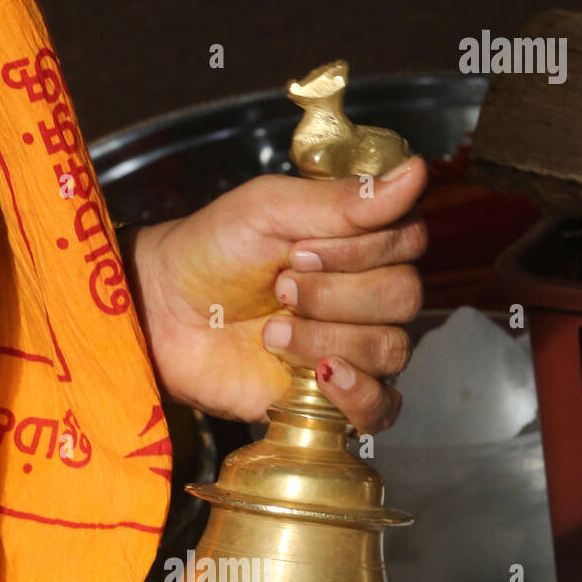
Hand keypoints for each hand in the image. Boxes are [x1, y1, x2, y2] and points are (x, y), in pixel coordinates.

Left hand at [123, 159, 427, 429]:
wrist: (164, 314)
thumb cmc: (212, 251)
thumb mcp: (270, 208)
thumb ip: (343, 201)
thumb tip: (417, 173)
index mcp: (362, 243)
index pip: (408, 242)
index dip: (360, 250)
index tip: (297, 249)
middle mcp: (368, 295)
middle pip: (403, 297)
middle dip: (337, 294)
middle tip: (280, 287)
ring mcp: (354, 348)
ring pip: (391, 348)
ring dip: (328, 337)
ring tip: (272, 331)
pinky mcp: (334, 399)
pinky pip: (383, 408)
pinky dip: (361, 395)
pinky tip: (322, 377)